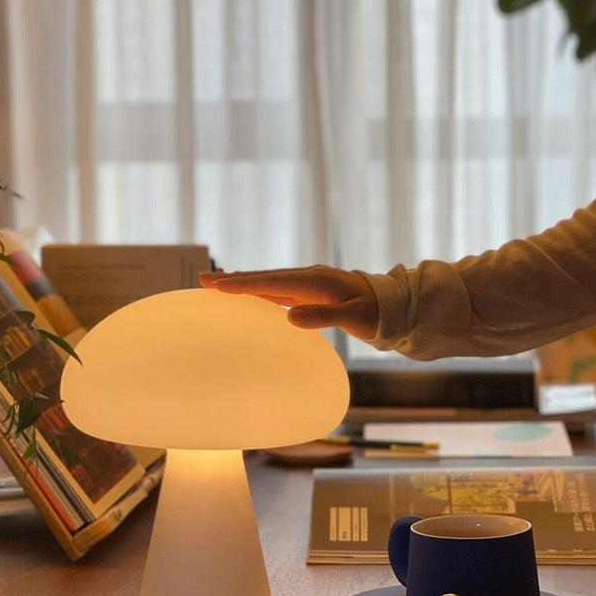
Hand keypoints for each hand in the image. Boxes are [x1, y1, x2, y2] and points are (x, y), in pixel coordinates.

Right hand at [199, 265, 379, 340]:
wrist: (394, 307)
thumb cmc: (376, 314)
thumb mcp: (353, 317)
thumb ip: (323, 316)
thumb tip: (290, 317)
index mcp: (314, 281)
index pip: (270, 282)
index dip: (242, 284)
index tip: (216, 285)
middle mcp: (307, 278)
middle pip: (263, 278)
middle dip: (232, 280)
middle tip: (202, 280)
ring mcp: (308, 284)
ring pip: (268, 283)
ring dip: (242, 284)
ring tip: (215, 285)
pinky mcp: (310, 293)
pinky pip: (277, 290)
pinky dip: (258, 291)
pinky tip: (248, 296)